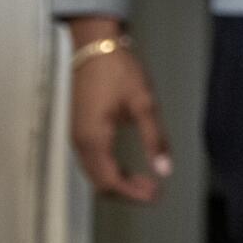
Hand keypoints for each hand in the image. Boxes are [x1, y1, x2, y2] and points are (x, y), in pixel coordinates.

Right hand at [68, 34, 171, 203]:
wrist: (96, 47)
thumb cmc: (120, 71)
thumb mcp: (144, 104)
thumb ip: (154, 139)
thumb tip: (165, 170)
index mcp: (94, 140)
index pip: (111, 181)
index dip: (133, 194)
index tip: (156, 196)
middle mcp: (80, 143)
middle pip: (100, 183)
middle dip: (126, 192)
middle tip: (154, 191)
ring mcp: (77, 136)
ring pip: (94, 174)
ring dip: (118, 182)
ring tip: (145, 182)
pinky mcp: (80, 129)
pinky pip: (92, 161)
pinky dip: (110, 170)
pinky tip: (128, 167)